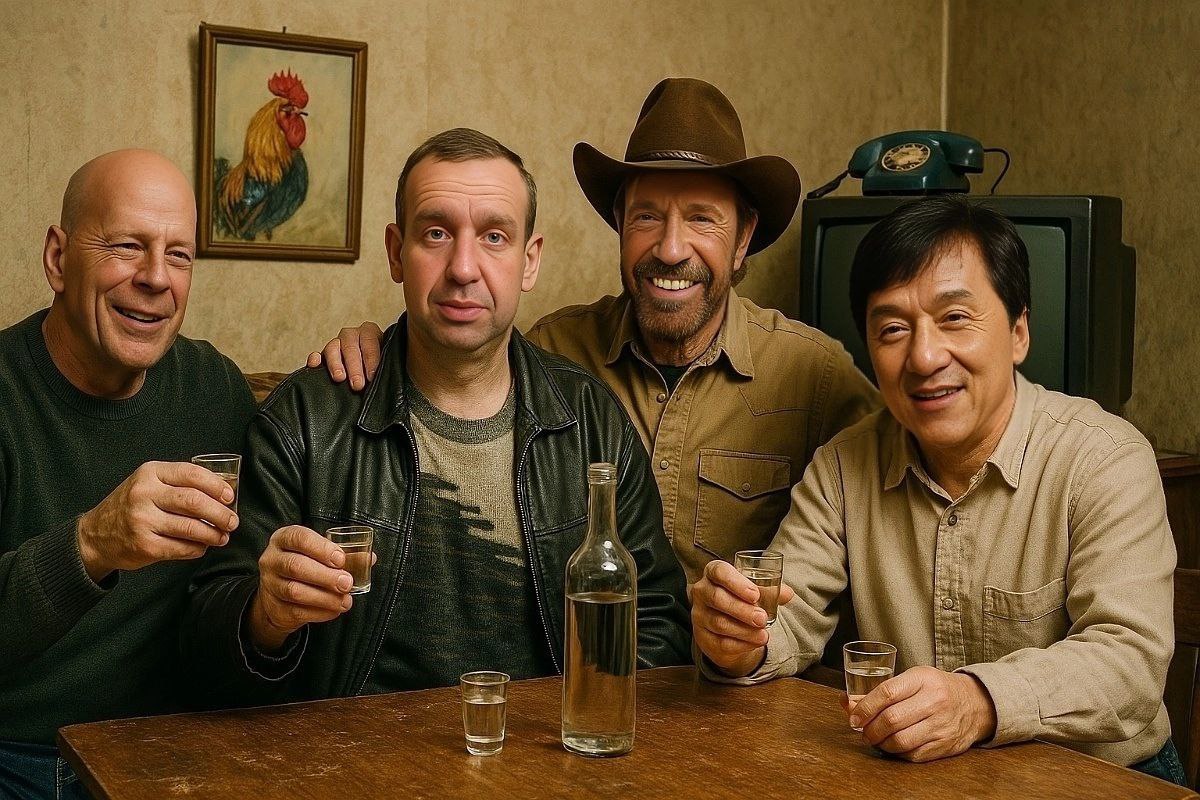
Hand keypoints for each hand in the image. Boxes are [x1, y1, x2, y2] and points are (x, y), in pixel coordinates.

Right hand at [77, 461, 237, 581]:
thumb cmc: (131, 505)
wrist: (95, 535)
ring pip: (191, 527)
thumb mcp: (149, 483)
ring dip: (213, 534)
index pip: (192, 474)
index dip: (217, 486)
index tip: (230, 497)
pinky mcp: (144, 546)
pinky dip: (197, 548)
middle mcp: (144, 494)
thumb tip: (223, 492)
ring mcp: (142, 521)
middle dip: (220, 513)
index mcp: (150, 473)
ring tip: (222, 536)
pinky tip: (202, 547)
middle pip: (194, 502)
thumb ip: (179, 483)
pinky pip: (181, 548)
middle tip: (232, 521)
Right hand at [248, 525, 358, 651]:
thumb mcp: (320, 554)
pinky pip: (298, 611)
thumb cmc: (305, 565)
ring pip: (295, 591)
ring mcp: (270, 584)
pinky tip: (335, 609)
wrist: (278, 594)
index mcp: (284, 538)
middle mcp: (272, 559)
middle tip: (347, 583)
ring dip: (325, 597)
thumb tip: (370, 558)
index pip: (299, 538)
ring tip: (345, 600)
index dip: (321, 548)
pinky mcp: (275, 607)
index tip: (341, 559)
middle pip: (296, 566)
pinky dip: (321, 612)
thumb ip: (345, 555)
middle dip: (325, 576)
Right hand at [306, 321, 382, 390]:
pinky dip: (315, 358)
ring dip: (336, 364)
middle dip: (354, 367)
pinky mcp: (323, 356)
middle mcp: (352, 335)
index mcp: (370, 332)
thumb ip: (385, 366)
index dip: (371, 359)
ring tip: (339, 378)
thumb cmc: (381, 367)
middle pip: (350, 345)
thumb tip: (387, 378)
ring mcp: (336, 344)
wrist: (368, 372)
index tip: (372, 376)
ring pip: (333, 348)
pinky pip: (317, 354)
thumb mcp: (387, 362)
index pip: (370, 341)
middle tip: (358, 385)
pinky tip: (314, 365)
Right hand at [690, 558, 794, 676]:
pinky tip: (755, 642)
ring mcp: (699, 616)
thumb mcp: (754, 592)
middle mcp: (702, 592)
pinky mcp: (703, 638)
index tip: (755, 595)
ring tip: (763, 633)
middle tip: (762, 618)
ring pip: (719, 623)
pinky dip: (741, 644)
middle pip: (717, 598)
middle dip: (742, 610)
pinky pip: (721, 642)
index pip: (719, 572)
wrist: (728, 627)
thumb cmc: (741, 600)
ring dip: (744, 630)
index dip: (736, 583)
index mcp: (713, 573)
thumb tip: (788, 593)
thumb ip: (770, 591)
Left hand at [849, 665, 997, 761]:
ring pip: (901, 740)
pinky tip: (891, 746)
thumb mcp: (912, 679)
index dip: (865, 707)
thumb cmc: (934, 688)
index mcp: (923, 679)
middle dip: (870, 729)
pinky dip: (896, 753)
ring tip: (874, 739)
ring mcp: (941, 724)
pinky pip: (913, 754)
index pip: (887, 693)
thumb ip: (881, 691)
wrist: (974, 703)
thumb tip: (847, 703)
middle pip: (892, 719)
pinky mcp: (945, 744)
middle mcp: (934, 701)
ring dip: (880, 743)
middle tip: (862, 731)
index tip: (854, 717)